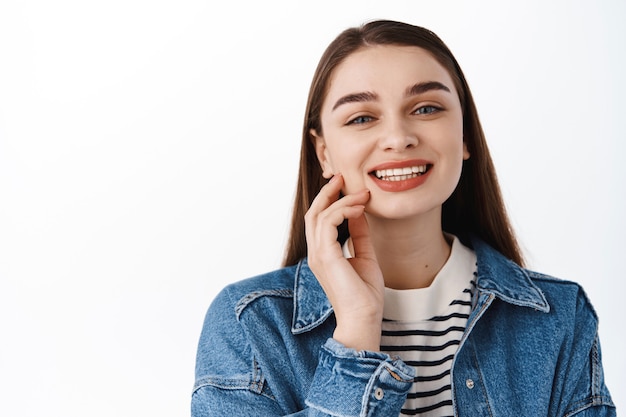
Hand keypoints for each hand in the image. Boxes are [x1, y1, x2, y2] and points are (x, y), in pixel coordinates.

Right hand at [304, 175, 383, 350]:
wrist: (364, 318)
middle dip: (328, 192)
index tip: (347, 187)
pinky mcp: (326, 256)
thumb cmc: (365, 294)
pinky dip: (342, 210)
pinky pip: (328, 223)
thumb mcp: (365, 256)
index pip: (319, 220)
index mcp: (323, 254)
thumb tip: (359, 213)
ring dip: (340, 199)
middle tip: (343, 177)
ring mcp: (318, 254)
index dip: (330, 200)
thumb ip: (359, 235)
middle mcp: (316, 252)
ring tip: (360, 193)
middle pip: (314, 213)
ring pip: (319, 215)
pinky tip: (359, 208)